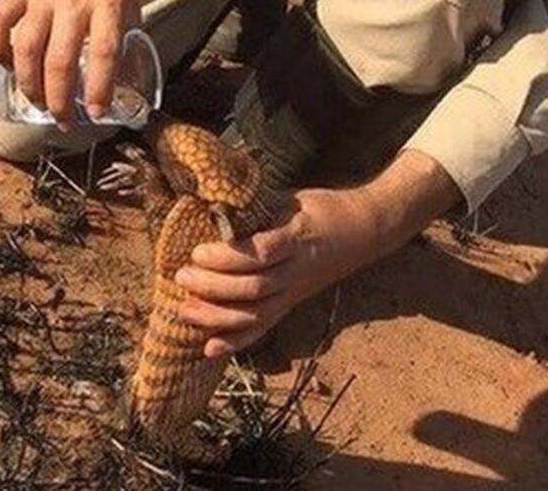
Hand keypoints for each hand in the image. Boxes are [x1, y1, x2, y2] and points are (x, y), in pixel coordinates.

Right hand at [0, 0, 139, 129]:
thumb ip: (126, 33)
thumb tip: (126, 78)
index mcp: (108, 3)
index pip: (105, 54)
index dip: (100, 87)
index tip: (97, 113)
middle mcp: (73, 3)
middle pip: (59, 61)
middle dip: (59, 100)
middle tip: (63, 122)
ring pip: (26, 49)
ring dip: (29, 84)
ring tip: (37, 104)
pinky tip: (6, 67)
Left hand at [175, 149, 462, 357]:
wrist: (365, 231)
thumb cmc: (324, 209)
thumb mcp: (294, 199)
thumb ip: (259, 208)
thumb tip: (214, 204)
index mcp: (297, 238)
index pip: (261, 253)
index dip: (228, 257)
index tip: (198, 251)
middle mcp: (297, 271)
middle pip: (254, 288)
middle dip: (213, 287)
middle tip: (182, 276)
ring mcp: (295, 291)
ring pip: (256, 314)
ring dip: (217, 317)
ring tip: (184, 309)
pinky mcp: (292, 304)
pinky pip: (264, 327)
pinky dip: (236, 341)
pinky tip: (209, 349)